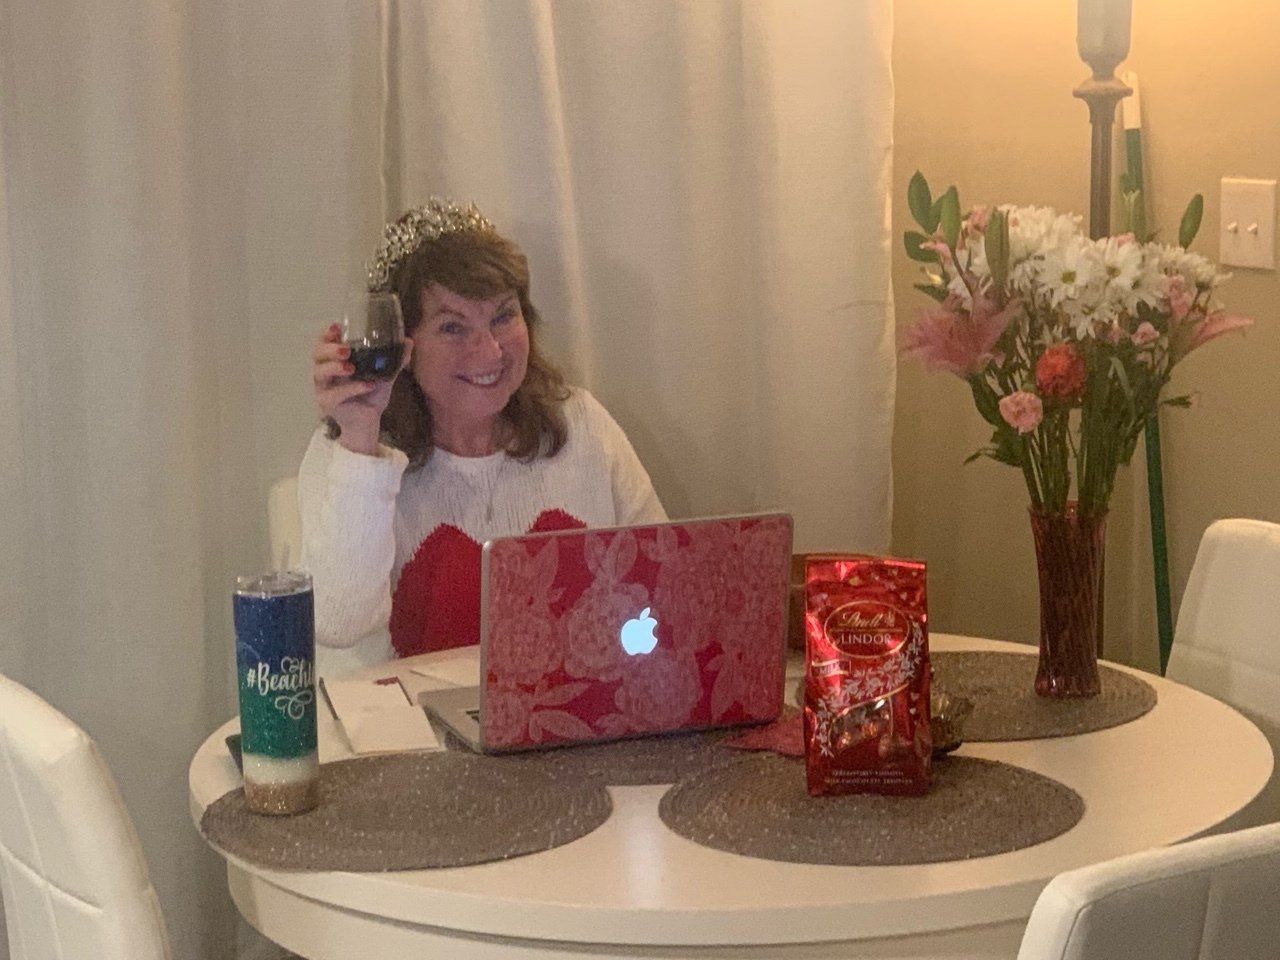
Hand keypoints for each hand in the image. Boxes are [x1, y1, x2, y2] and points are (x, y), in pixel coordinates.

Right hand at [311, 323, 413, 455]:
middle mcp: (325, 372)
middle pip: (317, 355)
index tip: (337, 327)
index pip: (324, 343)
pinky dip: (351, 389)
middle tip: (346, 349)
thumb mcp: (385, 374)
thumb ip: (394, 359)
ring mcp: (323, 388)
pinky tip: (367, 386)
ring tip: (351, 367)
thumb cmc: (370, 395)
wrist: (369, 421)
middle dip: (329, 349)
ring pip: (320, 373)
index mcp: (335, 360)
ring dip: (334, 367)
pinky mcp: (327, 404)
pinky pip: (335, 395)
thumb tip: (408, 341)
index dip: (327, 334)